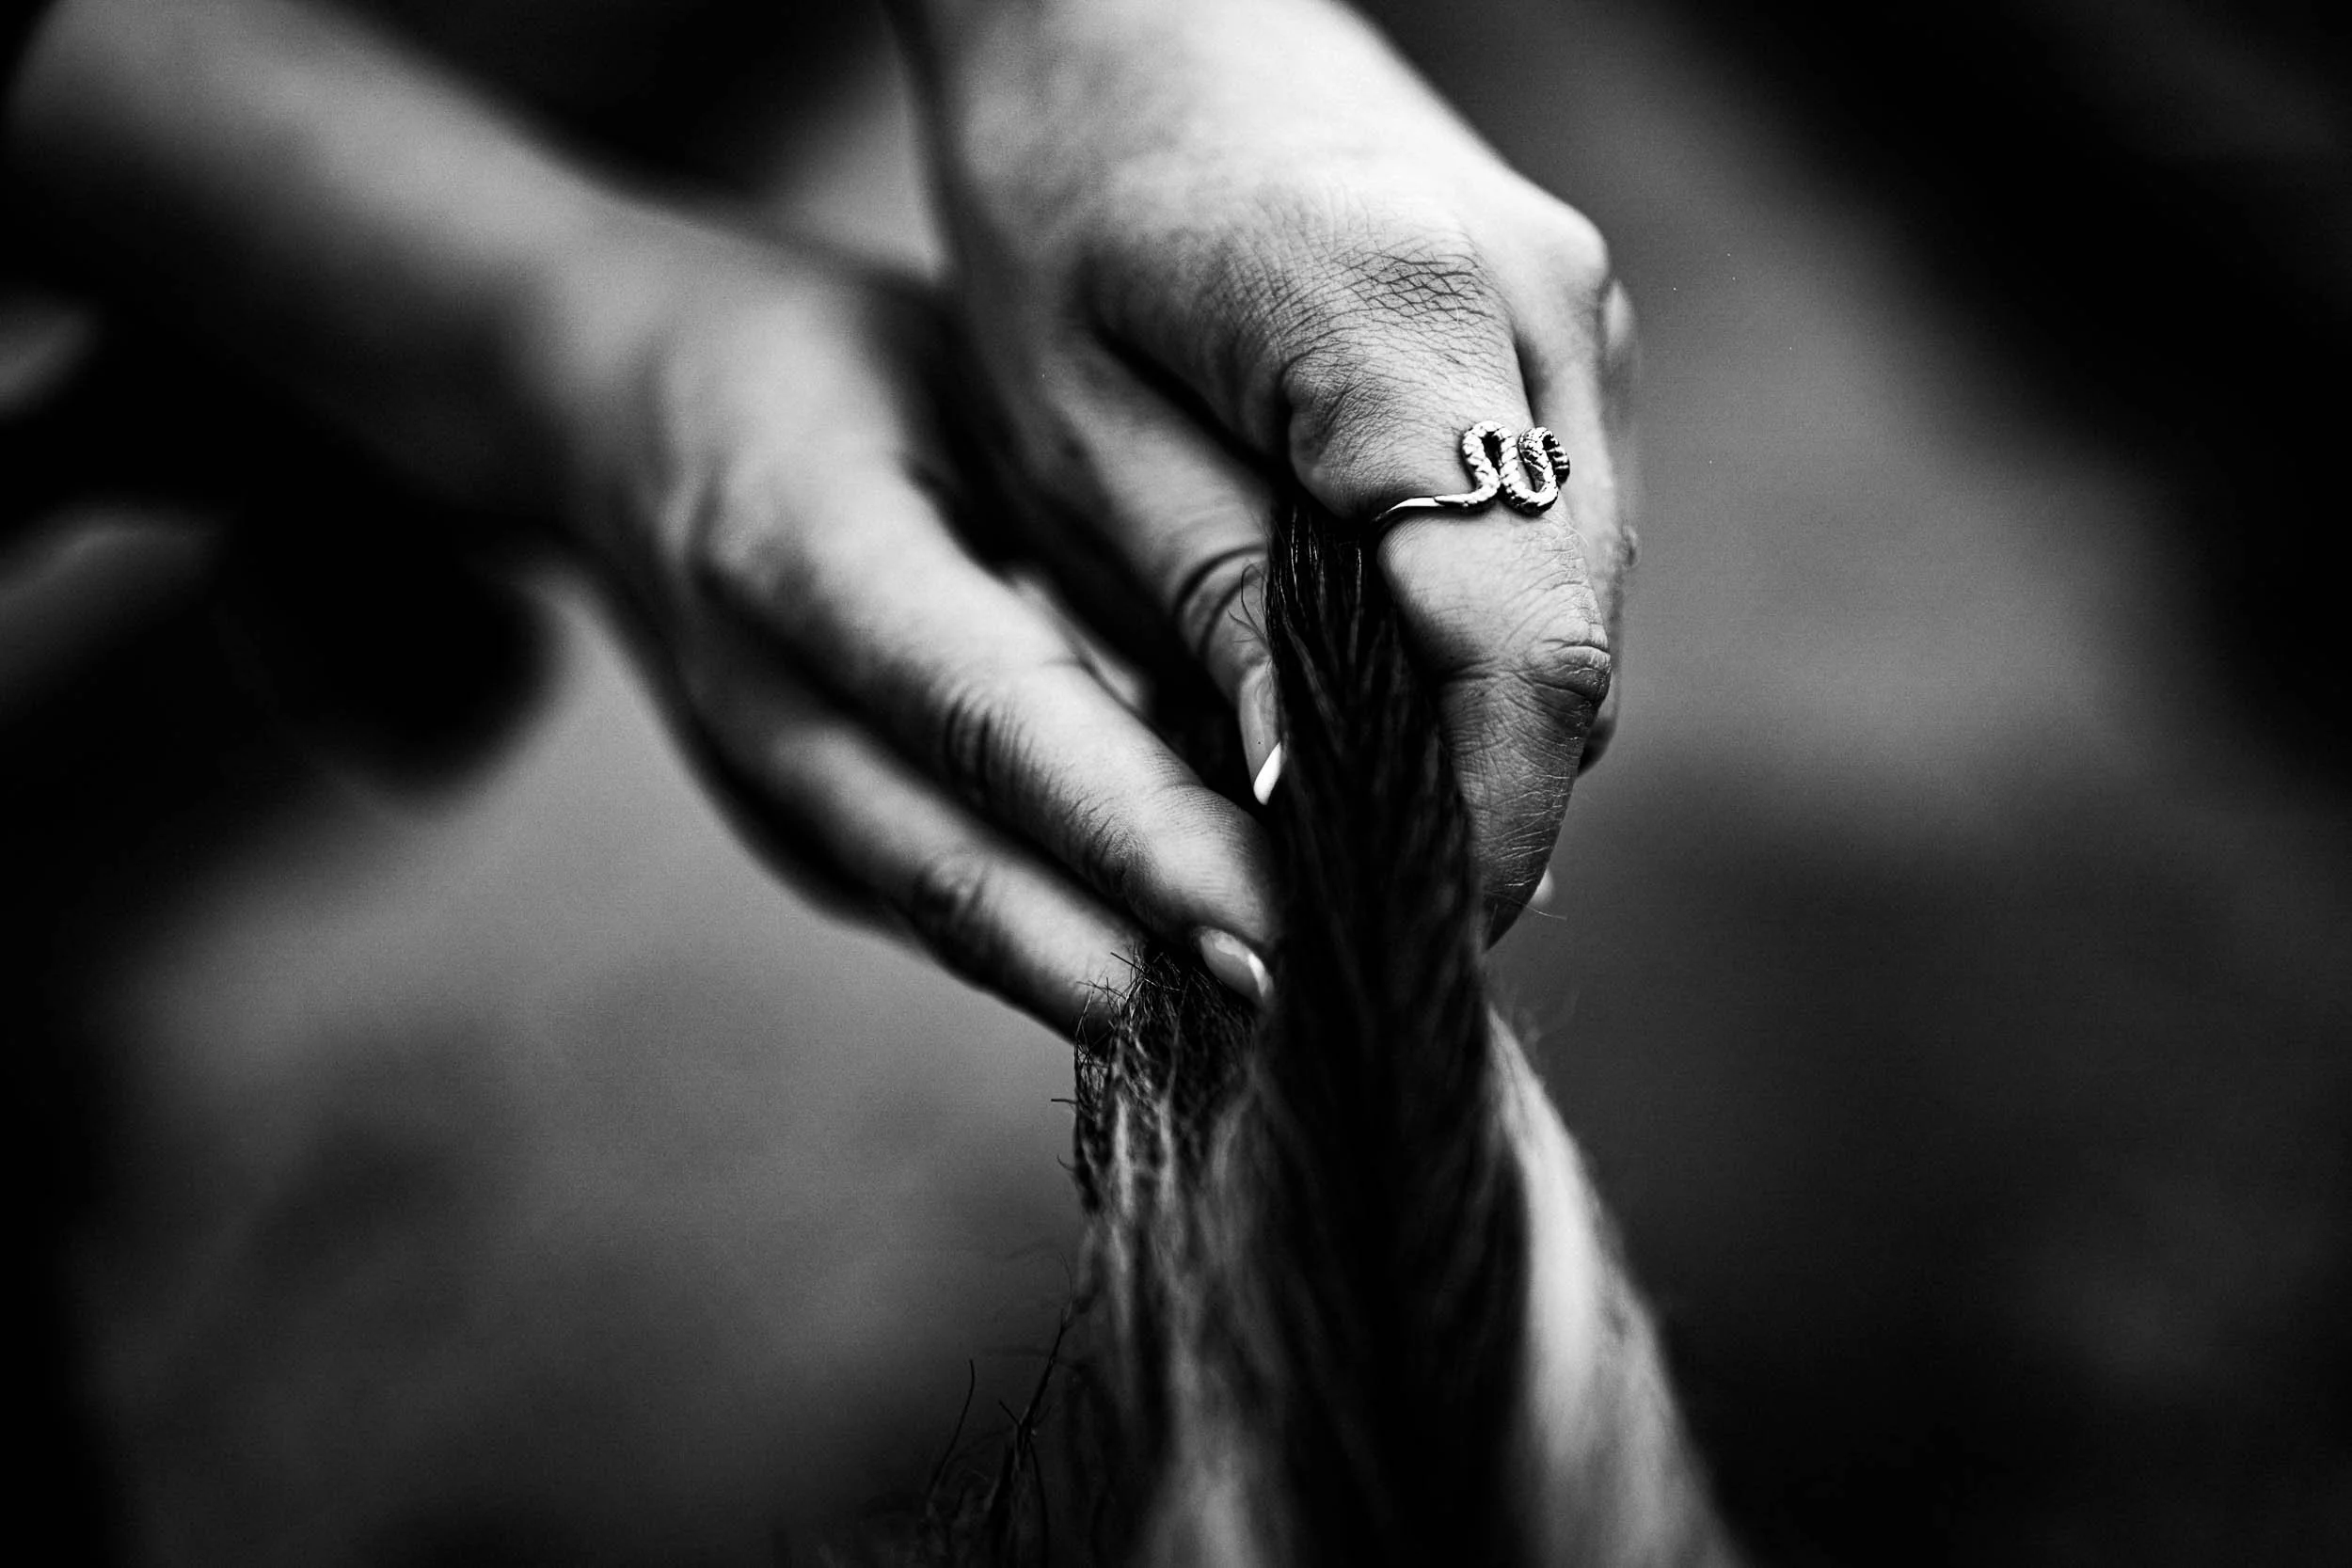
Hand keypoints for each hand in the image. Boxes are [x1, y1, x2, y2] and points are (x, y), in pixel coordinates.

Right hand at [530, 214, 1276, 1032]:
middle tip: (1324, 1007)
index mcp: (800, 549)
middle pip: (965, 874)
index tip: (1285, 912)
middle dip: (1146, 964)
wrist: (609, 404)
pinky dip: (1069, 948)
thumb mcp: (982, 377)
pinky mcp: (801, 841)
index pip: (993, 720)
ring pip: (955, 925)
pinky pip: (946, 912)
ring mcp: (767, 796)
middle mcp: (765, 703)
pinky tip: (1196, 965)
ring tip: (1284, 1019)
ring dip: (1116, 990)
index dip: (1139, 833)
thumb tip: (1306, 688)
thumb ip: (1115, 523)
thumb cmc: (836, 361)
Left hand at [910, 0, 1636, 927]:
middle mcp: (1546, 306)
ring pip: (1583, 594)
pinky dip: (1490, 627)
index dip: (1479, 827)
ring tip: (1365, 819)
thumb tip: (1317, 806)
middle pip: (1576, 639)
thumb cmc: (1055, 187)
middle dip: (1488, 799)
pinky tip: (1392, 680)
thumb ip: (1218, 611)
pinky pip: (1562, 525)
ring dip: (1491, 720)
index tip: (1399, 941)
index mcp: (1412, 322)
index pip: (1517, 651)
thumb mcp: (1076, 429)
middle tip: (1365, 918)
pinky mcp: (1565, 314)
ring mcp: (1578, 302)